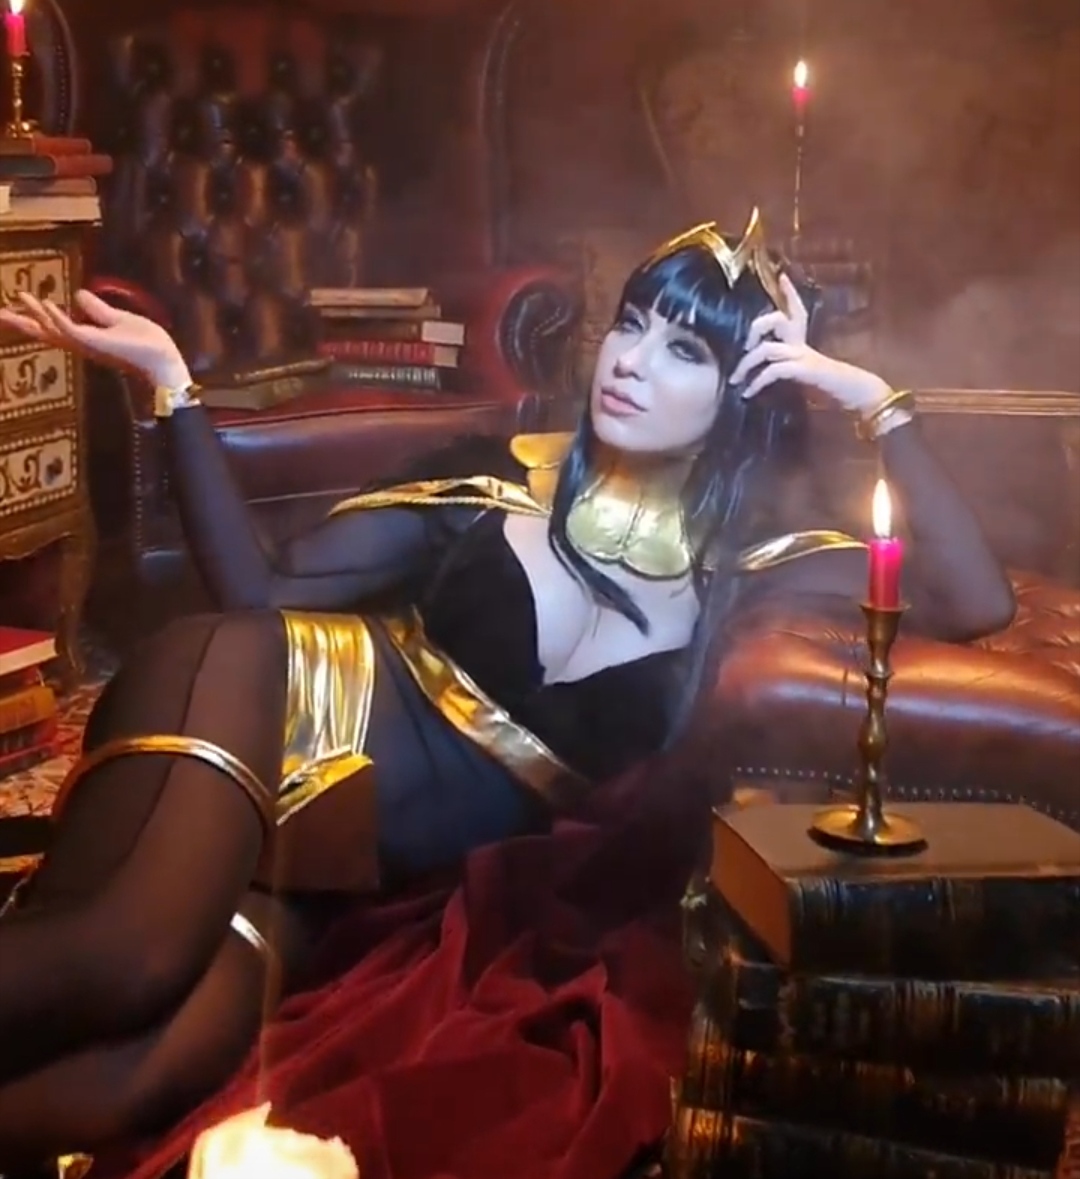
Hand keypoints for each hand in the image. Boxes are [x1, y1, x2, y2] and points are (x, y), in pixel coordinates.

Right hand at [0, 290, 191, 388]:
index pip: (54, 326)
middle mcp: (82, 343)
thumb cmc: (148, 344)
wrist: (164, 360)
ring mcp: (88, 344)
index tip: (16, 301)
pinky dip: (57, 317)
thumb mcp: (119, 320)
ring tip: (18, 297)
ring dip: (35, 314)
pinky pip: (71, 329)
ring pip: (54, 329)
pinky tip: (44, 304)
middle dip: (20, 322)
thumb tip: (77, 294)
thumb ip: (98, 310)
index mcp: (87, 337)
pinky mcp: (96, 343)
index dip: (35, 314)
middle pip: (45, 332)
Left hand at [731, 274, 888, 417]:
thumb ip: (784, 365)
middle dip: (755, 330)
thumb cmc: (827, 385)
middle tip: (743, 347)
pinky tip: (749, 393)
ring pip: (767, 348)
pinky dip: (758, 381)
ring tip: (735, 380)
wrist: (852, 393)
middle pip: (777, 320)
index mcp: (802, 341)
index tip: (782, 277)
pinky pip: (774, 370)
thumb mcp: (801, 372)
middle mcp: (802, 344)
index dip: (790, 293)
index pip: (797, 310)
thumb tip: (761, 367)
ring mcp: (803, 356)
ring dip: (746, 365)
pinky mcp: (803, 370)